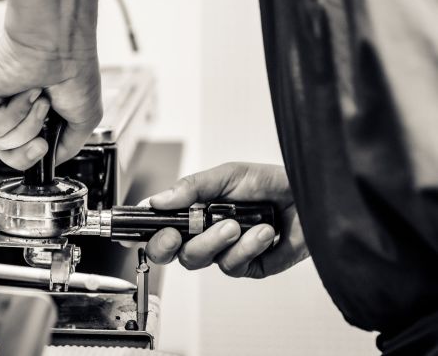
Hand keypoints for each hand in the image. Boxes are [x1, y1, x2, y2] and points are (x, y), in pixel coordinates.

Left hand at [0, 0, 101, 170]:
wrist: (58, 47)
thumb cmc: (75, 72)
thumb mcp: (86, 119)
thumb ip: (68, 146)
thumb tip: (51, 158)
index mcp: (40, 114)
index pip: (26, 151)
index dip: (34, 157)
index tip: (45, 147)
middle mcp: (18, 109)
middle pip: (10, 154)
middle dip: (28, 150)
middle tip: (42, 135)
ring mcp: (0, 103)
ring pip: (2, 144)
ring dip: (28, 125)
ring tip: (40, 101)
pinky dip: (15, 112)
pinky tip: (26, 92)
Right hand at [145, 162, 308, 277]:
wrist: (307, 197)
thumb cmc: (268, 182)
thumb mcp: (227, 175)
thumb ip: (192, 187)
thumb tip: (158, 200)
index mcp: (192, 210)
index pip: (156, 225)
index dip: (142, 233)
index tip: (133, 233)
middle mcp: (203, 233)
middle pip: (168, 252)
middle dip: (166, 244)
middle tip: (175, 233)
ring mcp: (222, 251)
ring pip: (197, 260)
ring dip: (213, 241)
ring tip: (235, 224)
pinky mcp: (246, 265)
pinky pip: (232, 265)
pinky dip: (246, 247)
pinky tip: (262, 231)